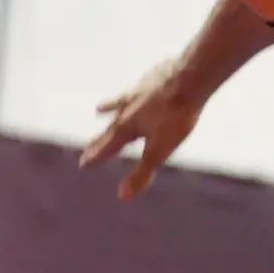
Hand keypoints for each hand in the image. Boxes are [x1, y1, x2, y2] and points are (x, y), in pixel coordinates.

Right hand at [79, 59, 205, 199]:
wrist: (190, 77)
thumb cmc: (175, 116)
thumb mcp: (159, 149)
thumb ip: (142, 172)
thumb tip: (123, 196)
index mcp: (127, 126)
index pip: (107, 146)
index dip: (96, 157)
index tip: (83, 164)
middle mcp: (128, 107)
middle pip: (111, 126)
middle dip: (100, 138)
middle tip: (87, 146)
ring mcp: (140, 89)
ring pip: (121, 102)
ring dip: (110, 107)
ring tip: (99, 109)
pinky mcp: (155, 76)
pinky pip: (141, 84)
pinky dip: (136, 89)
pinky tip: (142, 83)